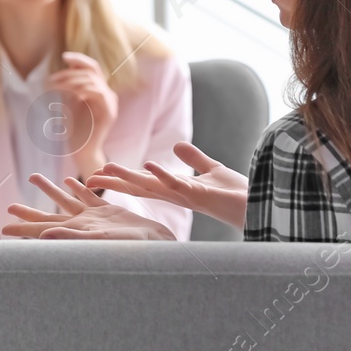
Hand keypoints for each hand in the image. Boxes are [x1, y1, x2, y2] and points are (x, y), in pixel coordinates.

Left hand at [0, 173, 173, 239]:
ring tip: (34, 177)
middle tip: (10, 206)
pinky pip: (90, 198)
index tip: (3, 228)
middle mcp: (81, 225)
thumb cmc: (130, 247)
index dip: (22, 228)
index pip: (41, 230)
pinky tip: (71, 180)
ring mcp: (95, 218)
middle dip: (30, 212)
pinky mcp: (110, 212)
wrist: (157, 245)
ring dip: (52, 191)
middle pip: (49, 216)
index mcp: (74, 233)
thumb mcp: (97, 241)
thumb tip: (42, 237)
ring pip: (68, 201)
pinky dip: (80, 189)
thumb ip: (70, 237)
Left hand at [45, 51, 117, 171]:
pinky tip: (72, 95)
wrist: (80, 150)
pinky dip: (84, 90)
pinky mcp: (110, 112)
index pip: (93, 68)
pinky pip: (99, 93)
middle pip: (92, 72)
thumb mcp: (69, 101)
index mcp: (98, 90)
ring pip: (93, 81)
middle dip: (69, 73)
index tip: (64, 57)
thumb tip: (67, 66)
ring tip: (56, 88)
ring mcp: (110, 103)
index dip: (80, 59)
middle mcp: (107, 94)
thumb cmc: (73, 128)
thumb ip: (70, 85)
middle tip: (51, 81)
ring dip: (72, 82)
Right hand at [85, 141, 247, 229]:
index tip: (99, 174)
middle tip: (89, 180)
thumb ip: (195, 158)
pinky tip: (147, 165)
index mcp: (178, 189)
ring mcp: (188, 196)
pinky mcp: (202, 194)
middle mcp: (178, 195)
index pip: (144, 183)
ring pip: (151, 186)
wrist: (261, 205)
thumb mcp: (212, 169)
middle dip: (115, 184)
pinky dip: (162, 175)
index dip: (122, 179)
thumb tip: (178, 146)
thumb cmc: (238, 192)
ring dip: (129, 178)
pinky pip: (177, 184)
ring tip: (107, 169)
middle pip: (140, 187)